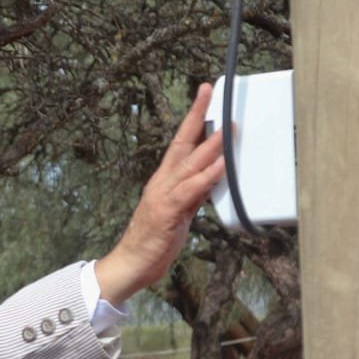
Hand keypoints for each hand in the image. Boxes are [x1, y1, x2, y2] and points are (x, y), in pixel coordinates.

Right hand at [94, 83, 225, 306]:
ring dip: (210, 145)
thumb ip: (195, 194)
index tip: (205, 95)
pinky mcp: (167, 213)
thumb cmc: (153, 241)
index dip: (193, 118)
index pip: (180, 142)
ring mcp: (163, 196)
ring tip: (229, 128)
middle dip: (198, 116)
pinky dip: (207, 178)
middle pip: (182, 143)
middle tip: (210, 93)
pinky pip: (190, 191)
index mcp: (164, 180)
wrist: (130, 265)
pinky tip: (221, 168)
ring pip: (189, 164)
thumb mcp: (179, 213)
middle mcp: (162, 182)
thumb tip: (214, 178)